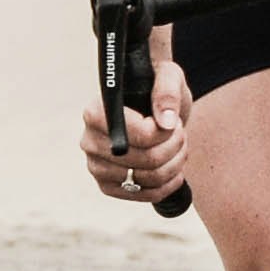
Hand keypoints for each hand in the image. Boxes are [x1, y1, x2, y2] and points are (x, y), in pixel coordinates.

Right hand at [79, 62, 195, 207]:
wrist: (150, 107)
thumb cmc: (156, 86)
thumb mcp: (167, 75)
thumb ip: (167, 90)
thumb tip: (166, 122)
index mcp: (96, 112)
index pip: (135, 135)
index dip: (163, 133)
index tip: (172, 121)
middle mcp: (89, 141)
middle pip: (146, 159)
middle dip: (174, 146)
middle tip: (180, 132)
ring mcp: (96, 166)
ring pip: (148, 179)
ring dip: (175, 164)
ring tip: (179, 147)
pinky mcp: (108, 186)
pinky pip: (144, 195)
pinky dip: (168, 185)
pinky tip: (175, 170)